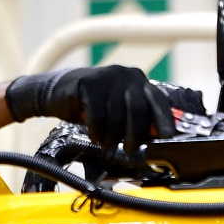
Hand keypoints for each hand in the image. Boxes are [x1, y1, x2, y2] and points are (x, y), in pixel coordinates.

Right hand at [5, 66, 178, 151]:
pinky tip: (94, 136)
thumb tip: (156, 136)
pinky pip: (98, 116)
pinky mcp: (88, 82)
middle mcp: (125, 74)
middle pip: (138, 110)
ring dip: (111, 137)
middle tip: (128, 149)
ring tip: (105, 144)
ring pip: (117, 116)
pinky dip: (97, 131)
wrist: (55, 92)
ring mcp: (107, 76)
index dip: (164, 121)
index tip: (168, 138)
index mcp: (137, 79)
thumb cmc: (90, 104)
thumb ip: (136, 117)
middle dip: (134, 135)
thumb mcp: (117, 109)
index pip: (157, 100)